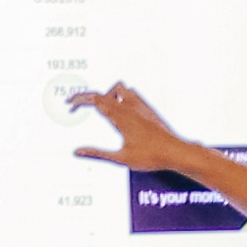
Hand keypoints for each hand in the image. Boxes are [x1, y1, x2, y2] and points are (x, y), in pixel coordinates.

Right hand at [69, 81, 190, 173]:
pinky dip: (120, 96)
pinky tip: (120, 110)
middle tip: (75, 106)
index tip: (69, 104)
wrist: (176, 152)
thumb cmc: (152, 157)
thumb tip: (78, 151)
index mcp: (121, 117)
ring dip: (106, 94)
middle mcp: (129, 107)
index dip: (79, 99)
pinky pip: (131, 93)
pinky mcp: (147, 108)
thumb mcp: (121, 159)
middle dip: (86, 98)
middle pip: (102, 92)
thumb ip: (97, 153)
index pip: (94, 99)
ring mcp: (140, 106)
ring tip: (100, 108)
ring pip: (117, 88)